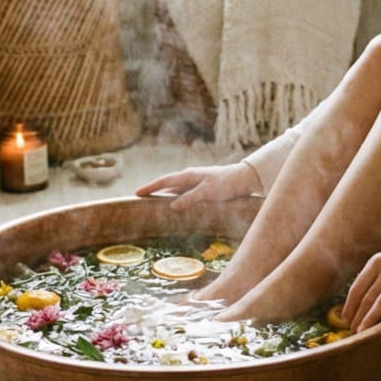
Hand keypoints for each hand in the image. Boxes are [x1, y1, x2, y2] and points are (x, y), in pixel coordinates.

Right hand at [134, 162, 261, 209]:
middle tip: (139, 198)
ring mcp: (195, 182)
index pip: (164, 181)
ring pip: (175, 190)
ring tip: (152, 203)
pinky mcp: (202, 188)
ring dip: (164, 196)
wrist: (244, 179)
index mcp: (189, 175)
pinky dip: (175, 199)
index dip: (150, 187)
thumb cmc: (227, 184)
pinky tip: (174, 206)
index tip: (136, 192)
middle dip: (153, 190)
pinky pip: (184, 194)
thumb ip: (190, 198)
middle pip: (167, 184)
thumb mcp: (208, 192)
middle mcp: (190, 177)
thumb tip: (171, 206)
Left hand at [342, 238, 380, 332]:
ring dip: (372, 317)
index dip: (349, 305)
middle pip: (369, 296)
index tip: (345, 320)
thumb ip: (371, 276)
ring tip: (364, 331)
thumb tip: (354, 300)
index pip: (358, 287)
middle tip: (353, 331)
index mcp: (377, 262)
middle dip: (358, 316)